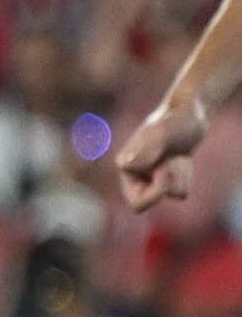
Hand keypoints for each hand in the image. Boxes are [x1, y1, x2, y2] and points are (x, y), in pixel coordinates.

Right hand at [117, 96, 205, 210]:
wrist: (190, 113)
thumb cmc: (177, 120)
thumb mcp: (164, 132)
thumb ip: (148, 147)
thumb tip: (127, 165)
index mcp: (125, 167)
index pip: (138, 203)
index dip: (158, 189)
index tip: (167, 165)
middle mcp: (132, 174)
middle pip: (152, 201)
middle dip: (170, 183)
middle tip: (175, 160)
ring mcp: (148, 176)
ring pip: (171, 194)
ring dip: (181, 176)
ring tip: (179, 156)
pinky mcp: (163, 176)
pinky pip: (179, 190)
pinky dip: (186, 176)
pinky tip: (182, 158)